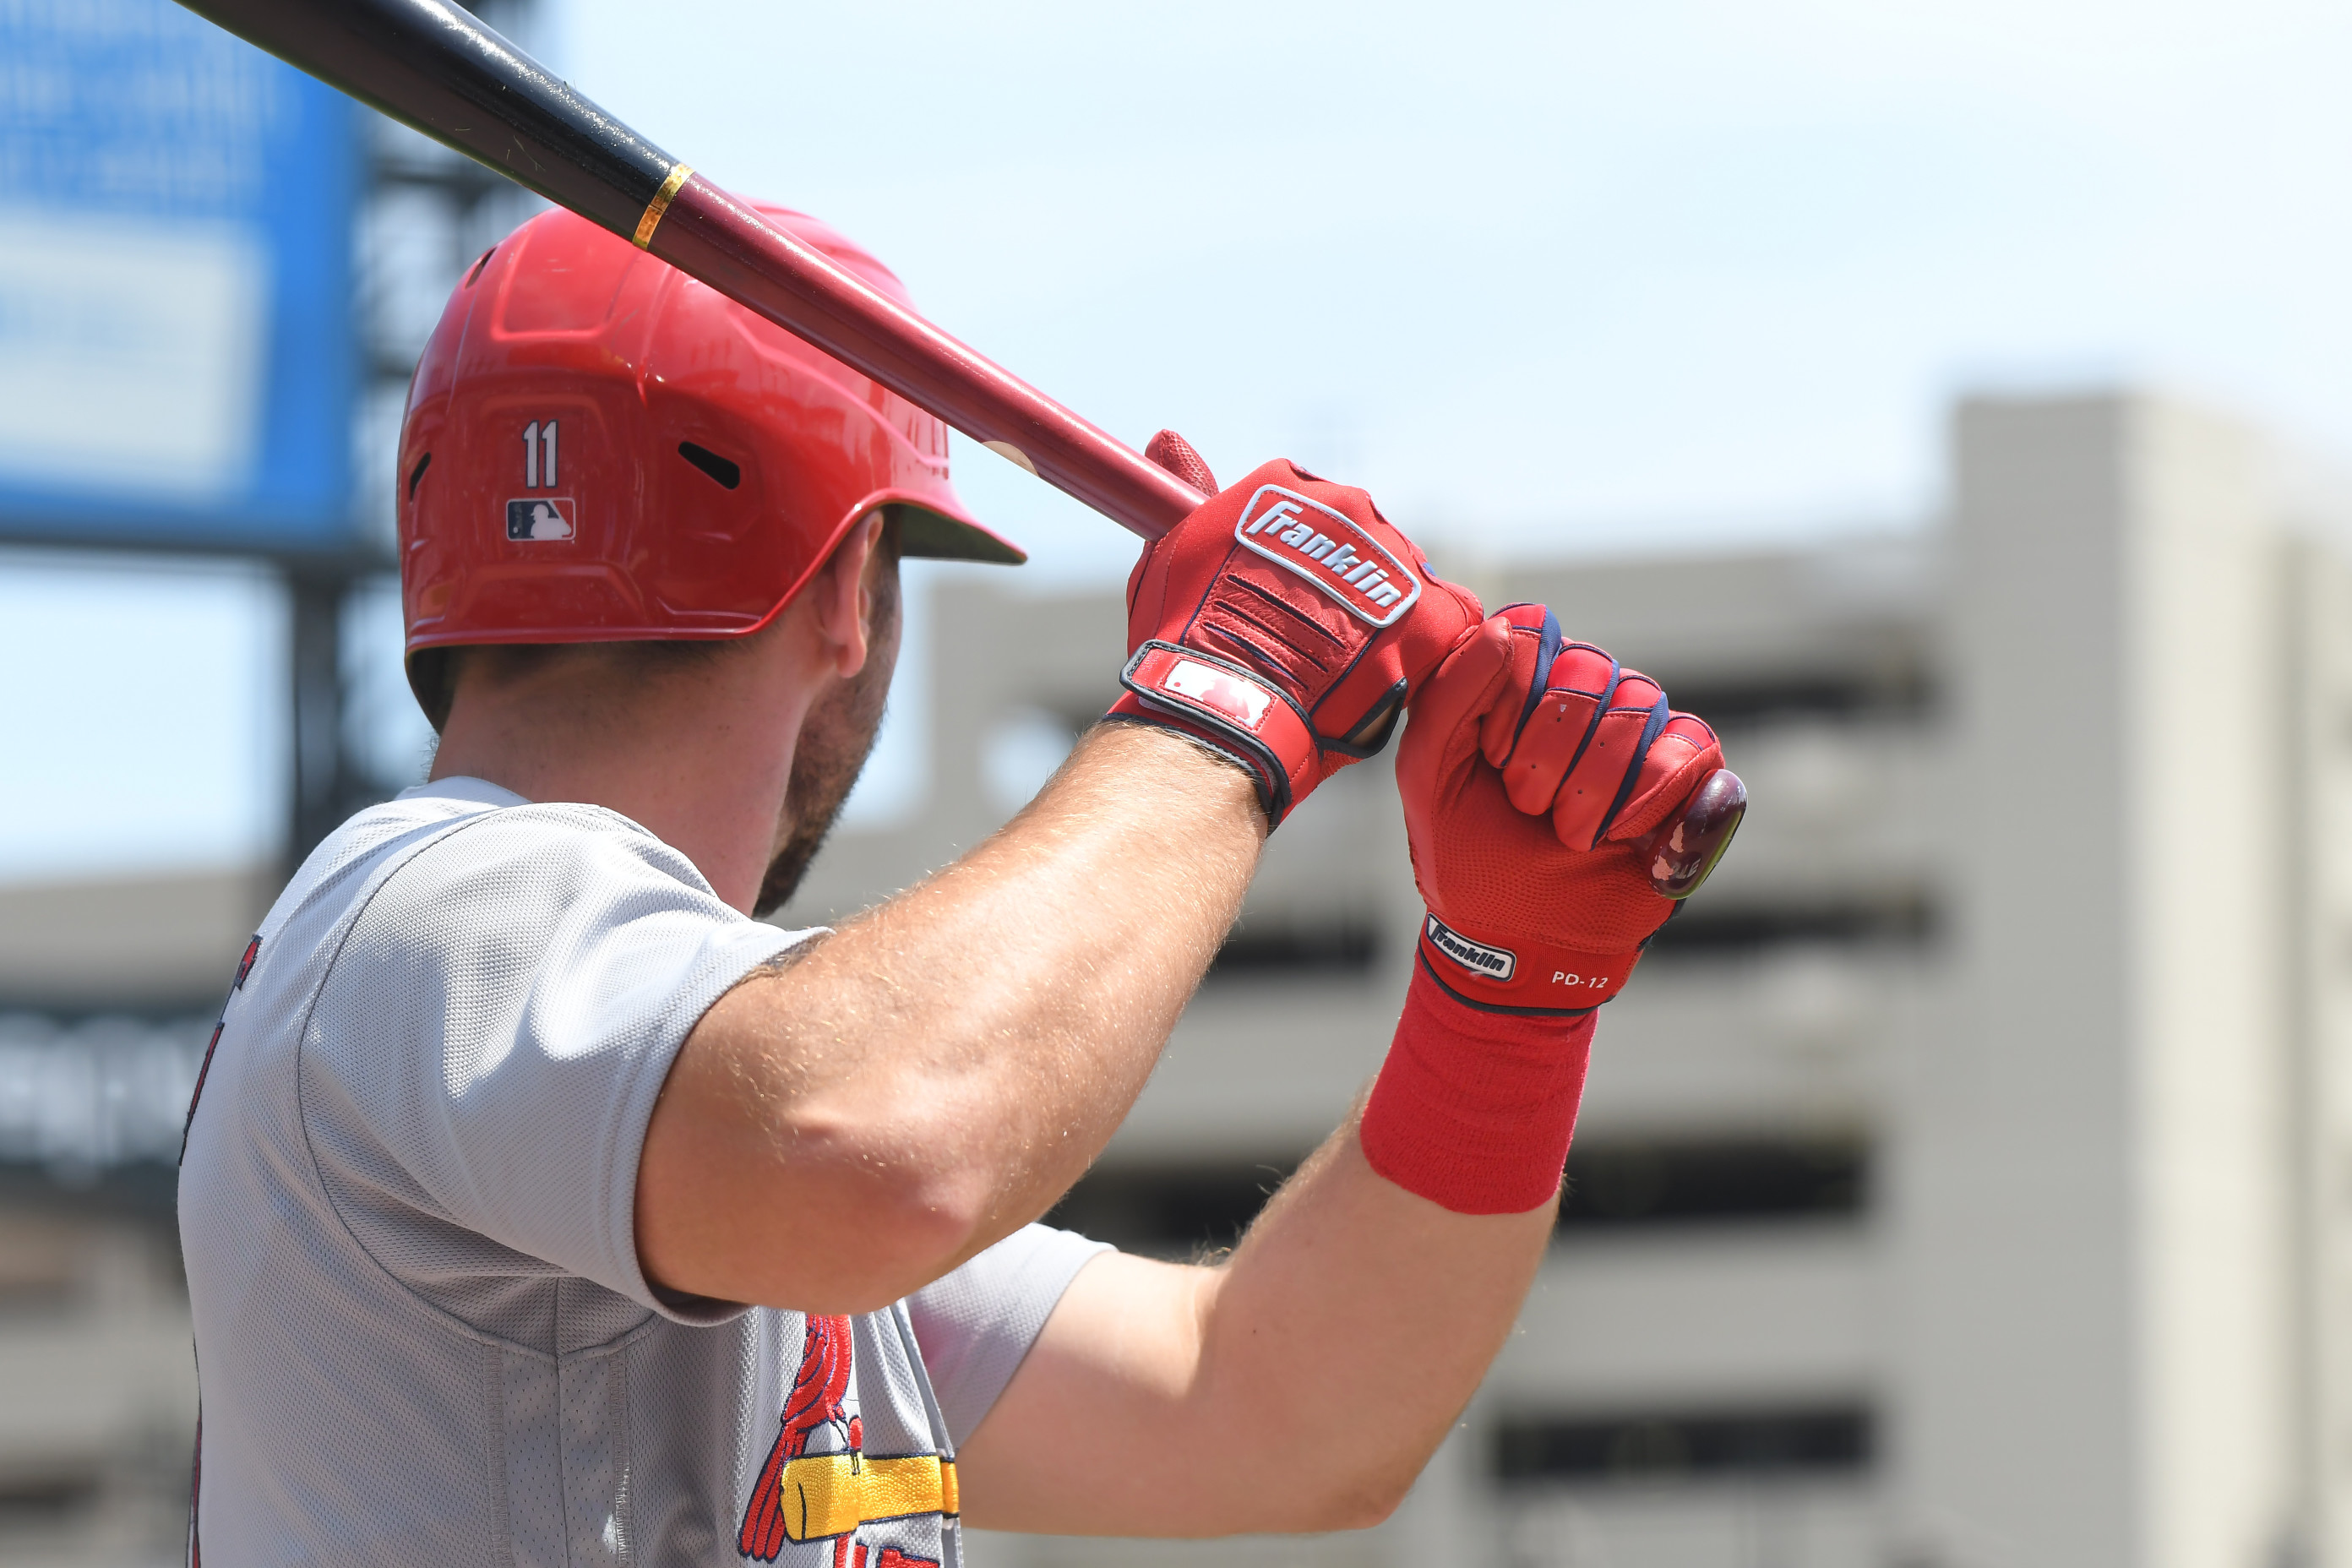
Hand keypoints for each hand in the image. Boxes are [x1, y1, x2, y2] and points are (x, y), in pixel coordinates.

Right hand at [1106, 432, 1482, 824]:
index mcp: (1284, 486)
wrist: (1227, 705)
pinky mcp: (1430, 611)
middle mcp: (1347, 507)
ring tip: (1343, 665)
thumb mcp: (1171, 554)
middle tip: (1311, 637)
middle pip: (1357, 538)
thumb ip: (1181, 494)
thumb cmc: (1184, 639)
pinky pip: (1444, 614)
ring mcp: (1391, 557)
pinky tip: (1388, 671)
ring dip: (1380, 613)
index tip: (1278, 594)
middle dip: (1341, 582)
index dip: (1294, 556)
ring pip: (1398, 578)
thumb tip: (1165, 441)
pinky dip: (1423, 642)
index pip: (1305, 505)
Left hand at [1399, 603, 1724, 1011]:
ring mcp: (1642, 729)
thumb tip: (1510, 631)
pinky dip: (1650, 802)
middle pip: (1588, 672)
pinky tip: (1623, 838)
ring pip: (1639, 709)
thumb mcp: (1429, 774)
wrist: (1519, 939)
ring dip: (1592, 791)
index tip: (1492, 761)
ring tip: (1570, 834)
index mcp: (1522, 676)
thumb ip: (1449, 693)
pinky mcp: (1692, 774)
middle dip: (1548, 758)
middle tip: (1531, 809)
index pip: (1532, 633)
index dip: (1512, 702)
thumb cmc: (1467, 853)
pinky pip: (1691, 749)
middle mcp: (1586, 689)